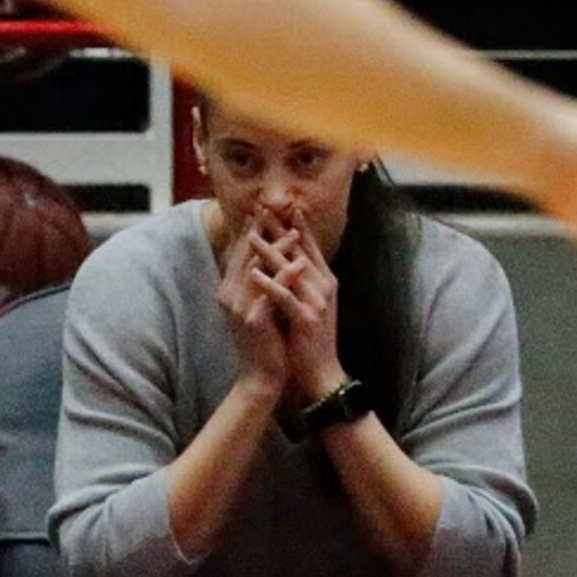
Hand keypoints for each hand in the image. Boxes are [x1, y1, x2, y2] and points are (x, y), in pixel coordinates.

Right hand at [215, 218, 290, 395]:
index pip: (241, 251)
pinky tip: (300, 264)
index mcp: (229, 289)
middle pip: (246, 254)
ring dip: (278, 249)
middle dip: (262, 230)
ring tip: (296, 232)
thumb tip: (267, 254)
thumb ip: (258, 280)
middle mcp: (228, 295)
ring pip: (258, 269)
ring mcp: (238, 308)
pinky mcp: (252, 320)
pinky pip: (270, 293)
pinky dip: (285, 276)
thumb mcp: (259, 304)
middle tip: (277, 207)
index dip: (252, 228)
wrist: (262, 375)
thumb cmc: (265, 339)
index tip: (265, 207)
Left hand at [247, 211, 343, 408]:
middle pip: (299, 250)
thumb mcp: (309, 303)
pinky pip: (285, 297)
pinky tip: (254, 274)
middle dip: (279, 228)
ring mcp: (318, 301)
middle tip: (263, 208)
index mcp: (325, 280)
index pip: (308, 245)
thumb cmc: (310, 338)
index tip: (280, 205)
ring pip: (290, 270)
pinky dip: (269, 284)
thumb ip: (301, 280)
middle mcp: (324, 286)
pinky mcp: (307, 318)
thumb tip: (285, 258)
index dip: (295, 224)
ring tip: (251, 236)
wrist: (321, 372)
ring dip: (269, 252)